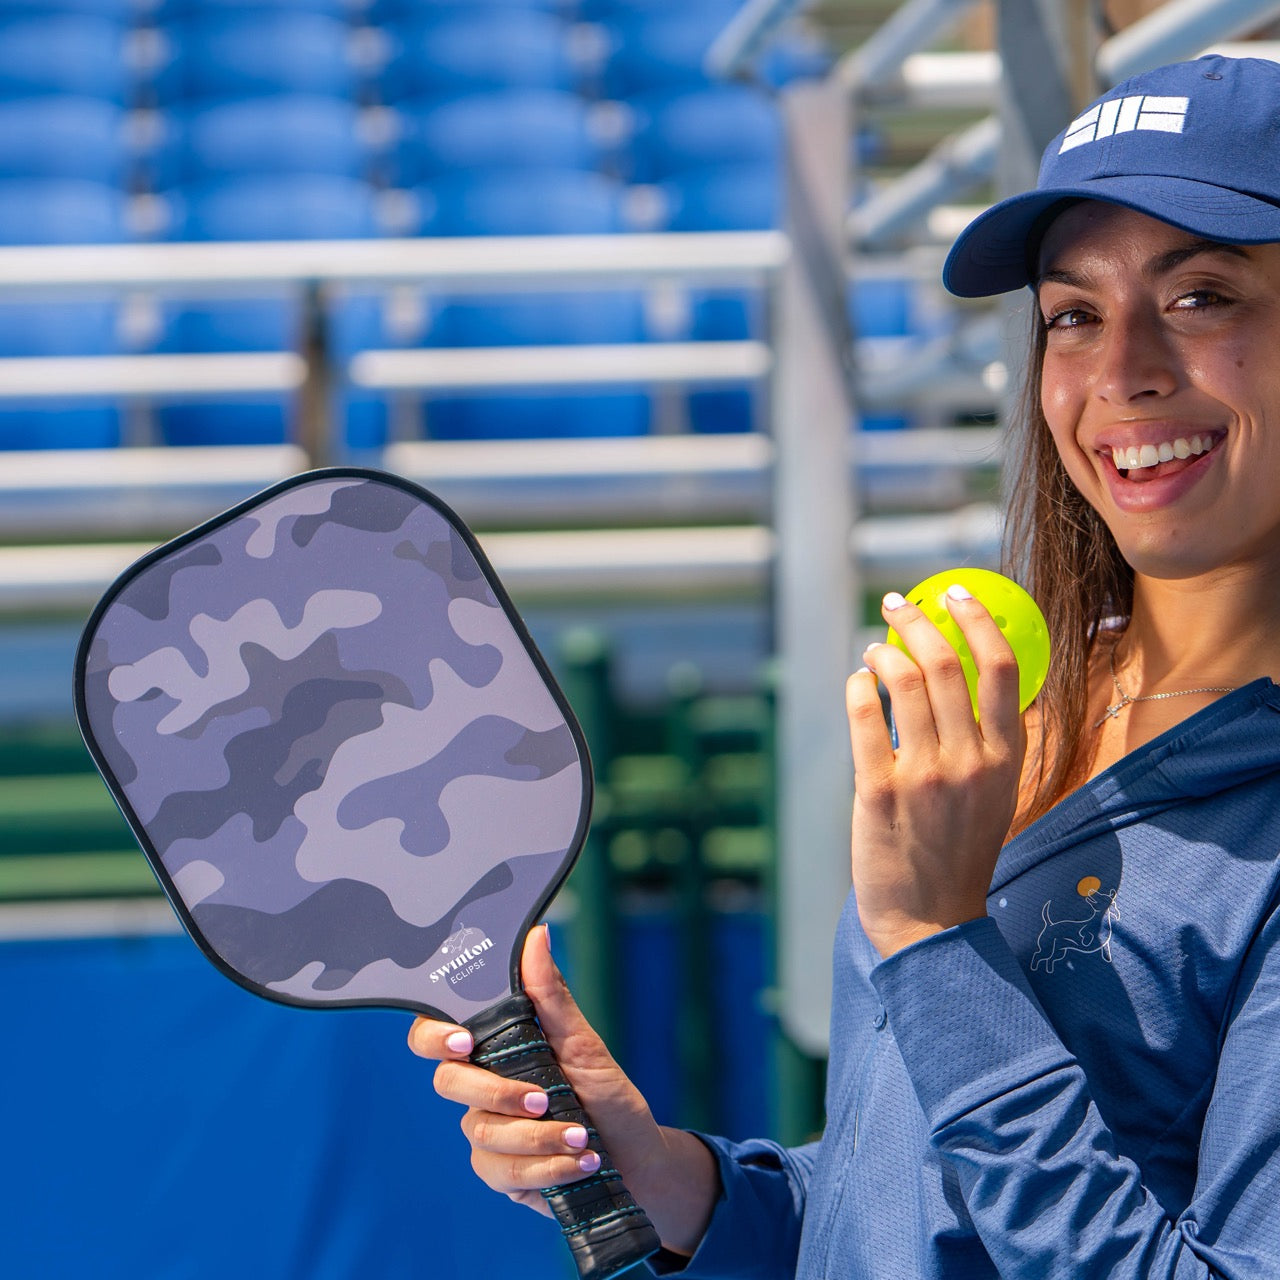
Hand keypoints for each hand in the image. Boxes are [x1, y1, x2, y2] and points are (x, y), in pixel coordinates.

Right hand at [408, 924, 718, 1254]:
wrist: (636, 1159)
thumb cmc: (607, 1095)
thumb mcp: (584, 1043)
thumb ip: (551, 996)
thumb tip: (536, 935)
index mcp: (495, 1046)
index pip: (437, 1034)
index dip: (435, 1035)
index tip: (465, 1041)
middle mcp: (481, 1086)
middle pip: (449, 1083)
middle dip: (498, 1092)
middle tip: (544, 1098)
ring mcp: (487, 1131)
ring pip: (482, 1132)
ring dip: (538, 1137)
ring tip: (583, 1138)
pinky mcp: (500, 1172)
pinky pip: (503, 1173)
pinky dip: (546, 1168)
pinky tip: (578, 1163)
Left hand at [846, 585, 1025, 957]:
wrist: (930, 922)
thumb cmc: (959, 850)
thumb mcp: (993, 793)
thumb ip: (985, 739)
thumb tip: (961, 673)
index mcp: (1007, 757)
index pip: (1002, 667)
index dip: (977, 619)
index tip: (954, 593)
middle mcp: (971, 761)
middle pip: (945, 663)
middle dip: (917, 620)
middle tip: (897, 604)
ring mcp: (925, 776)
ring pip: (904, 681)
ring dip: (884, 649)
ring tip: (875, 646)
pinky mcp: (879, 791)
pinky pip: (865, 717)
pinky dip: (858, 686)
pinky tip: (857, 682)